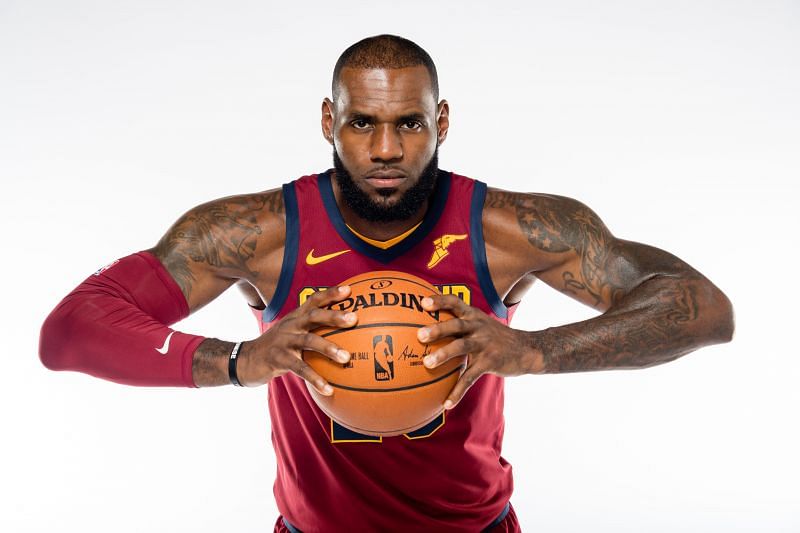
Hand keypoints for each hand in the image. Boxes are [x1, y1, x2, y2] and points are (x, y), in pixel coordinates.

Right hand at [238, 286, 356, 392]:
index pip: (314, 300)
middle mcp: (290, 325)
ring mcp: (284, 341)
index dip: (330, 293)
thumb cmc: (277, 347)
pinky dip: (315, 379)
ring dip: (329, 348)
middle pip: (313, 316)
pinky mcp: (278, 359)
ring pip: (309, 341)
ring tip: (346, 358)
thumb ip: (312, 330)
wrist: (245, 360)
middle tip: (353, 318)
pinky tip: (329, 389)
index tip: (349, 290)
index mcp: (295, 317)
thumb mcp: (291, 333)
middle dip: (333, 315)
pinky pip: (300, 369)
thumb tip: (344, 335)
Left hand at [418, 294, 542, 409]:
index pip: (455, 303)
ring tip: (427, 364)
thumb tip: (429, 327)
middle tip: (420, 335)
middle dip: (438, 329)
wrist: (527, 349)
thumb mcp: (481, 323)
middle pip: (456, 325)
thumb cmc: (495, 336)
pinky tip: (446, 403)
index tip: (423, 302)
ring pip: (461, 347)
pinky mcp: (489, 362)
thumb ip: (460, 323)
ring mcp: (484, 344)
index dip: (440, 300)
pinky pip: (470, 377)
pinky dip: (457, 391)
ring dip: (443, 355)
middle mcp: (478, 327)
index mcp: (473, 316)